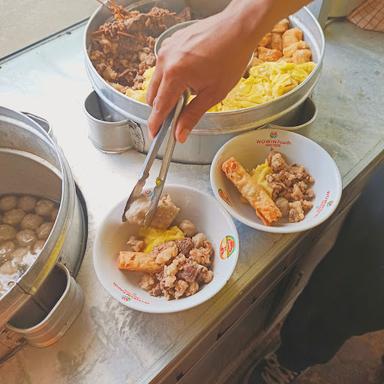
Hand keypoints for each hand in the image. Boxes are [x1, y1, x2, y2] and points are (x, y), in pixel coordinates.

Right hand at [147, 11, 255, 142]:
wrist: (238, 27)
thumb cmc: (230, 58)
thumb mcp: (213, 94)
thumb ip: (192, 116)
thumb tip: (179, 134)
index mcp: (174, 74)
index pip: (160, 106)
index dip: (156, 124)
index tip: (155, 135)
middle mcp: (165, 59)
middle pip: (153, 95)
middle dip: (162, 108)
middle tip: (177, 117)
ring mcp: (166, 48)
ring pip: (157, 80)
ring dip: (167, 92)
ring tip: (189, 92)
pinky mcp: (171, 42)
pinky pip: (163, 66)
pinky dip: (171, 76)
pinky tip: (189, 76)